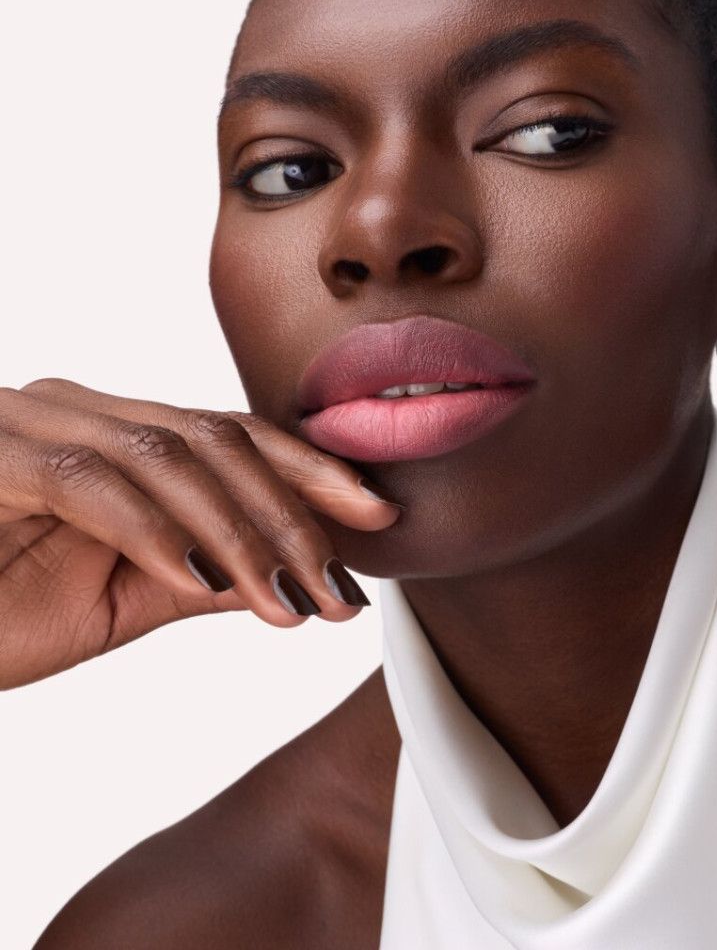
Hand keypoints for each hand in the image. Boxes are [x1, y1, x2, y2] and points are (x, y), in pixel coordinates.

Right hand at [0, 379, 402, 689]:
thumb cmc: (5, 606)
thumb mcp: (132, 597)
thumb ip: (211, 574)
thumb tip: (299, 578)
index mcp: (123, 433)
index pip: (239, 438)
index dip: (315, 473)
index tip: (380, 518)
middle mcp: (85, 410)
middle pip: (220, 440)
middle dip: (296, 513)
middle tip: (344, 583)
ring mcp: (34, 421)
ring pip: (171, 457)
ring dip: (241, 535)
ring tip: (289, 601)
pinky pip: (91, 482)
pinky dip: (155, 534)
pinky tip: (203, 584)